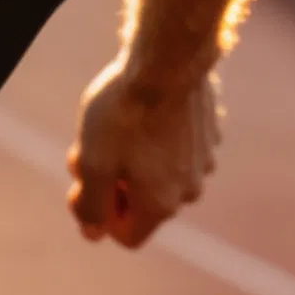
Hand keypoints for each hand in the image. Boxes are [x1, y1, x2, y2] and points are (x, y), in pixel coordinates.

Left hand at [67, 59, 222, 248]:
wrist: (168, 59)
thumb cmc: (124, 114)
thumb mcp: (92, 165)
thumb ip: (90, 207)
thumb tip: (93, 233)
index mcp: (161, 205)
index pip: (127, 235)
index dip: (99, 216)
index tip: (84, 186)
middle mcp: (189, 191)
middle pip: (141, 204)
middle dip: (111, 184)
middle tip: (85, 152)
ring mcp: (204, 161)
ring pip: (157, 175)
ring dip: (130, 161)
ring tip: (109, 130)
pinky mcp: (209, 133)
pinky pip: (175, 149)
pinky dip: (154, 139)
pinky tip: (139, 113)